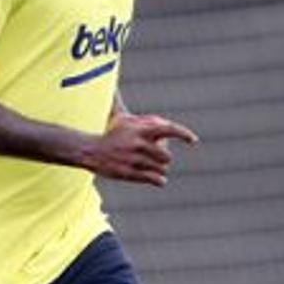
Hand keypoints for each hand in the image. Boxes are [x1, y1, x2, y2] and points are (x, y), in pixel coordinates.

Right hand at [83, 113, 198, 186]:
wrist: (90, 151)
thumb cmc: (110, 134)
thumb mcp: (123, 118)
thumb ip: (139, 112)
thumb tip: (141, 103)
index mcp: (140, 129)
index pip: (168, 129)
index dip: (183, 134)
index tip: (193, 140)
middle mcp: (139, 144)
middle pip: (167, 156)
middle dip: (163, 158)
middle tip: (155, 157)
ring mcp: (134, 159)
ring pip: (161, 169)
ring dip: (160, 170)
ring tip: (151, 167)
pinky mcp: (129, 173)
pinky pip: (154, 179)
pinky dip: (159, 181)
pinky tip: (158, 180)